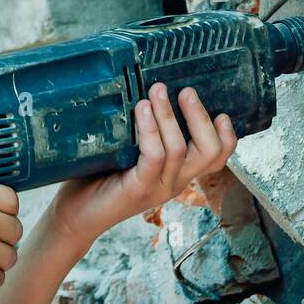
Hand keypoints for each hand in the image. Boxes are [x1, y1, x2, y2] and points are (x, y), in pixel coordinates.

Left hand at [49, 82, 237, 246]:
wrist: (75, 215)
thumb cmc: (99, 177)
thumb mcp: (130, 151)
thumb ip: (144, 131)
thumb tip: (148, 89)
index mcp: (178, 173)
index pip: (217, 159)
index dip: (227, 137)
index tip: (222, 112)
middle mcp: (174, 182)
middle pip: (209, 153)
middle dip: (201, 117)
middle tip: (187, 90)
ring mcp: (158, 188)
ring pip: (179, 149)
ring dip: (169, 115)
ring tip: (157, 90)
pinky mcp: (138, 189)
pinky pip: (153, 156)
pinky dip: (150, 130)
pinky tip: (142, 109)